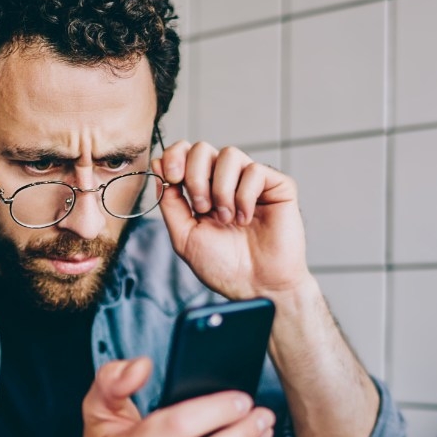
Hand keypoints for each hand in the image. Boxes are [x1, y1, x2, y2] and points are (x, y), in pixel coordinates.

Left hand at [154, 141, 309, 300]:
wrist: (256, 287)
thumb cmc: (223, 266)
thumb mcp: (184, 236)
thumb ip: (170, 201)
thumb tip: (159, 165)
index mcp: (203, 190)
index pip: (185, 154)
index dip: (175, 156)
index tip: (171, 177)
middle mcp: (227, 181)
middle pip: (203, 149)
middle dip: (196, 176)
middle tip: (202, 208)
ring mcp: (252, 182)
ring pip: (230, 154)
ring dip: (221, 188)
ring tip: (226, 218)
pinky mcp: (278, 186)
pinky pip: (255, 170)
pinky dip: (245, 196)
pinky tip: (246, 219)